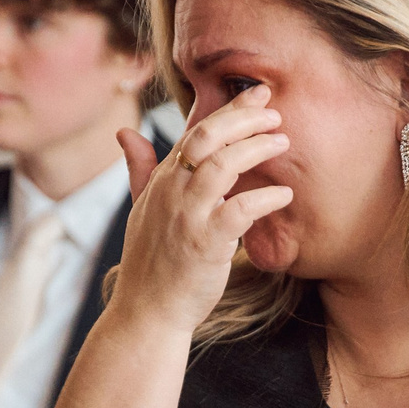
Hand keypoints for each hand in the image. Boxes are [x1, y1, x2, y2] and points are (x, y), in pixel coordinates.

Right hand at [112, 85, 292, 338]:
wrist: (147, 312)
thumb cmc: (150, 263)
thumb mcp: (141, 210)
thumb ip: (140, 169)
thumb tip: (125, 133)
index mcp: (162, 181)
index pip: (195, 132)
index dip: (228, 109)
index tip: (258, 95)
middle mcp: (173, 192)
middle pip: (207, 137)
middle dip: (243, 118)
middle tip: (275, 113)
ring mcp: (188, 216)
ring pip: (222, 165)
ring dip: (256, 149)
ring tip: (283, 143)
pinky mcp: (205, 243)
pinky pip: (239, 210)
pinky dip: (263, 198)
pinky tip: (284, 194)